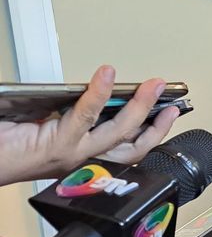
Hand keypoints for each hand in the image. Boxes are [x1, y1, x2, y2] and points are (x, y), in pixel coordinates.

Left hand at [0, 65, 179, 185]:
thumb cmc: (8, 145)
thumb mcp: (51, 127)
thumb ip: (77, 115)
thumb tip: (102, 93)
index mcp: (85, 158)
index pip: (130, 148)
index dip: (155, 131)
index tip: (171, 112)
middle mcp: (84, 161)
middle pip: (134, 145)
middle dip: (158, 121)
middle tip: (169, 96)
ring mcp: (74, 155)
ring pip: (119, 133)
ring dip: (140, 106)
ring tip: (151, 86)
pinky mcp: (58, 145)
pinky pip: (86, 116)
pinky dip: (100, 93)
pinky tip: (108, 75)